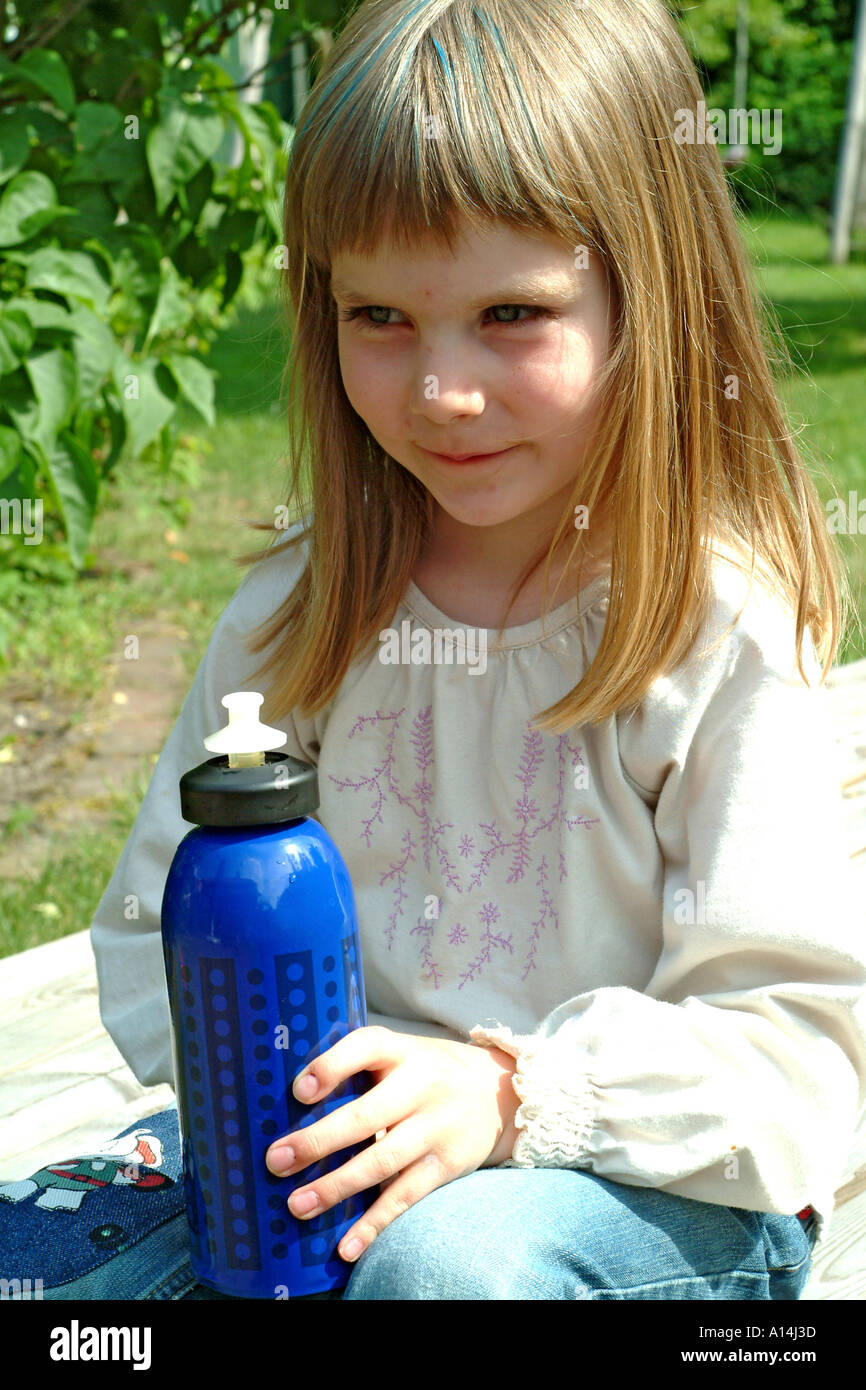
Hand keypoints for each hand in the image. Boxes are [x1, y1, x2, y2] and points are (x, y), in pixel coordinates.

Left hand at [265, 1026, 520, 1262]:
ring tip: (298, 1206)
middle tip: (277, 1161)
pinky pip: (406, 1196)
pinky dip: (375, 1223)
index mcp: (400, 1050)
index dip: (331, 1067)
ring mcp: (436, 1126)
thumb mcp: (399, 1054)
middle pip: (367, 1115)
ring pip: (382, 1161)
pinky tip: (347, 1246)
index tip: (298, 1091)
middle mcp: (421, 1084)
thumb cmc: (424, 1071)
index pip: (365, 1048)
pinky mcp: (446, 1164)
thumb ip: (356, 1068)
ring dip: (337, 1187)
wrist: (497, 1090)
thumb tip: (289, 1105)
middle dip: (319, 1140)